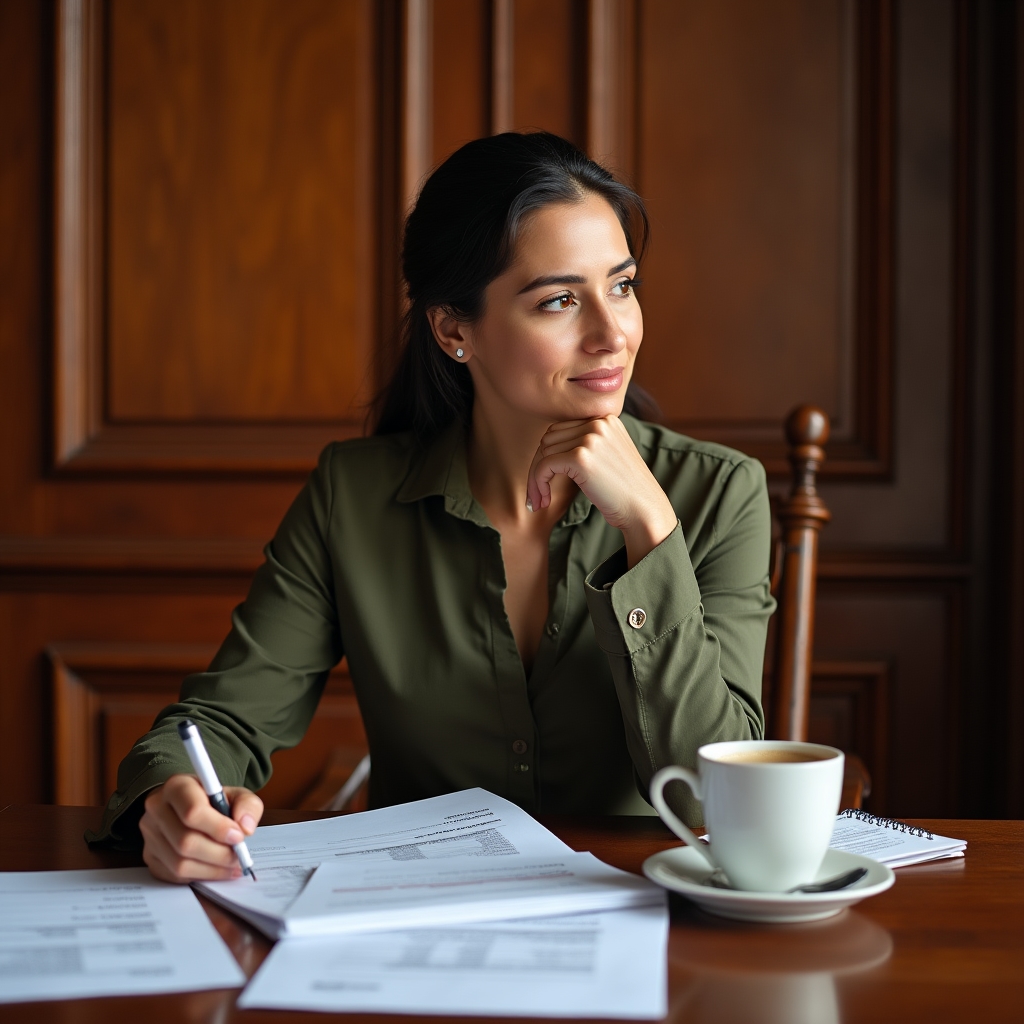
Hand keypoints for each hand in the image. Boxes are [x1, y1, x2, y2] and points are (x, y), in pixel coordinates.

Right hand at [140, 774, 263, 883]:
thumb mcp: (237, 795)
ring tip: (232, 865)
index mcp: (177, 786)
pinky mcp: (150, 856)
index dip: (218, 828)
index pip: (193, 812)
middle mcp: (157, 809)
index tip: (238, 836)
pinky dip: (200, 876)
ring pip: (179, 863)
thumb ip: (248, 806)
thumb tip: (245, 827)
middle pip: (186, 841)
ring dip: (211, 869)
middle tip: (238, 856)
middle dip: (218, 853)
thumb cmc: (214, 801)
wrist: (190, 807)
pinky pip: (174, 875)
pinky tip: (217, 870)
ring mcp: (150, 835)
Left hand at [527, 416, 677, 565]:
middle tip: (539, 494)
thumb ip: (586, 443)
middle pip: (549, 439)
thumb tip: (545, 446)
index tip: (546, 479)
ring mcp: (591, 438)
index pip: (561, 429)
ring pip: (543, 452)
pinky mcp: (581, 457)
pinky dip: (537, 484)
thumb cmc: (624, 490)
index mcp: (605, 419)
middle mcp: (598, 423)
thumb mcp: (609, 454)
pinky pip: (544, 466)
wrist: (644, 510)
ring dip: (536, 479)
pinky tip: (543, 501)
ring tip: (542, 500)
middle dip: (539, 466)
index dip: (549, 455)